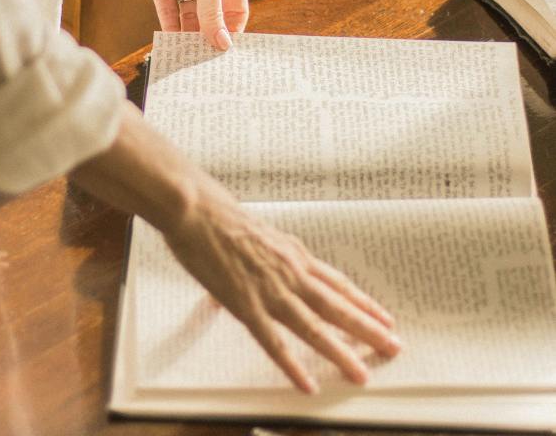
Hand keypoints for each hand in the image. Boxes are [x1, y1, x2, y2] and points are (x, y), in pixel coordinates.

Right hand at [73, 103, 401, 392]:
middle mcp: (291, 272)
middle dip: (368, 329)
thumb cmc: (220, 216)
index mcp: (294, 253)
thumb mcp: (255, 234)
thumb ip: (261, 258)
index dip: (362, 302)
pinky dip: (292, 366)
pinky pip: (274, 342)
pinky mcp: (247, 304)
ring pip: (315, 328)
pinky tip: (307, 384)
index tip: (384, 317)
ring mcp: (271, 290)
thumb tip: (260, 271)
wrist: (198, 209)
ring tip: (362, 374)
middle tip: (394, 346)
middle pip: (337, 306)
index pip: (337, 283)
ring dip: (341, 353)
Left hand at [74, 0, 247, 48]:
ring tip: (187, 59)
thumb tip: (222, 43)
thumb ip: (213, 12)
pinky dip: (170, 27)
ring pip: (190, 16)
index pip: (236, 9)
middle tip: (205, 62)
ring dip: (188, 35)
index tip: (226, 55)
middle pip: (213, 15)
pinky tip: (170, 45)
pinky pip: (169, 11)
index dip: (232, 31)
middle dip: (209, 36)